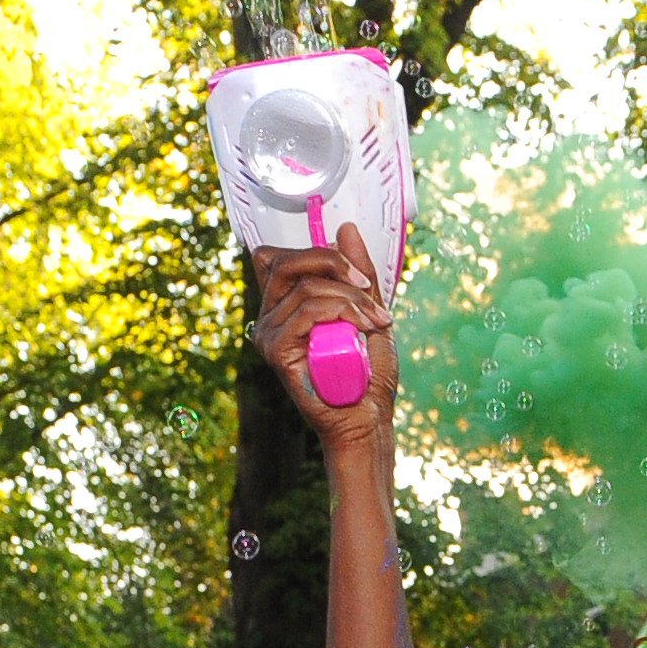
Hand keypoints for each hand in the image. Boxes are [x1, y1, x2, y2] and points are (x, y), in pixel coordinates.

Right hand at [249, 229, 397, 458]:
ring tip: (378, 322)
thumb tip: (345, 228)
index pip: (277, 257)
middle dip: (336, 265)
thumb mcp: (369, 310)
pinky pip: (308, 310)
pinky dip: (344, 312)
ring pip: (307, 287)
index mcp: (283, 307)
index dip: (315, 253)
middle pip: (288, 261)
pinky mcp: (276, 351)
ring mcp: (269, 334)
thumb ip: (358, 273)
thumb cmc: (367, 374)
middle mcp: (268, 318)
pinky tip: (365, 329)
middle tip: (370, 291)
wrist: (368, 419)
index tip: (357, 275)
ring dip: (352, 299)